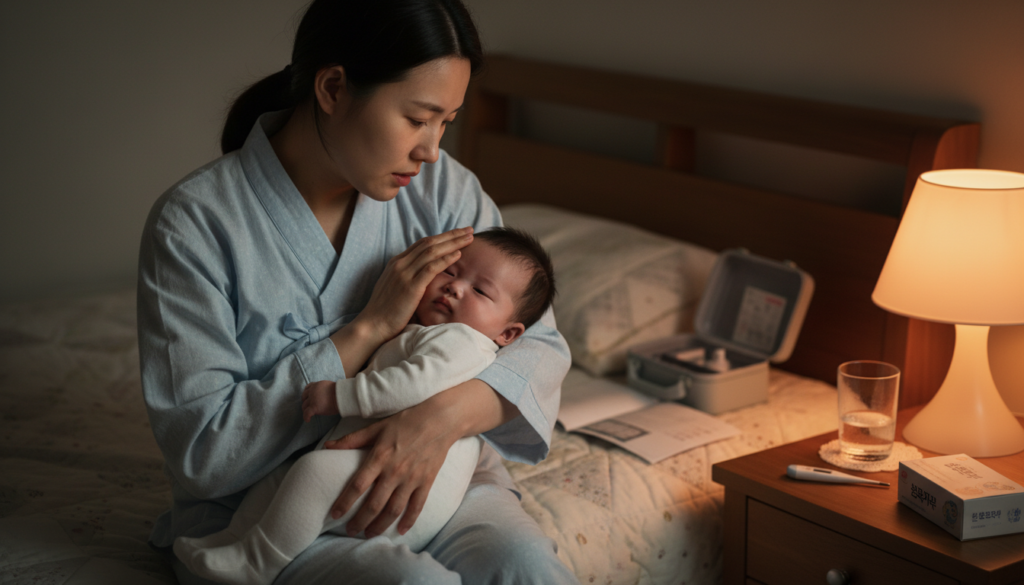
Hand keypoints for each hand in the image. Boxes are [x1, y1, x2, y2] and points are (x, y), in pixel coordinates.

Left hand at [302, 381, 337, 421]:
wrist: (341, 396)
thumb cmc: (339, 392)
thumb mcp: (329, 386)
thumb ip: (323, 389)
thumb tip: (324, 394)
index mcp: (316, 385)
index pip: (307, 388)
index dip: (307, 393)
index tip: (309, 397)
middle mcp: (312, 391)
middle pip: (304, 397)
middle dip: (305, 401)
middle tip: (309, 406)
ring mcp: (312, 399)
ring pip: (304, 406)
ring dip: (306, 409)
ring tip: (309, 413)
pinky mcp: (314, 407)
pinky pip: (306, 413)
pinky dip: (306, 417)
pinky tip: (308, 420)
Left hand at [321, 379, 516, 536]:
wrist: (440, 420)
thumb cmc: (406, 420)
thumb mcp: (377, 427)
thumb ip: (352, 440)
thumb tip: (327, 447)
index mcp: (380, 456)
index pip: (357, 485)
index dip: (344, 502)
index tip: (335, 515)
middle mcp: (395, 471)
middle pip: (374, 504)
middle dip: (360, 521)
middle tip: (350, 531)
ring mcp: (412, 479)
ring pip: (393, 510)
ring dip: (380, 526)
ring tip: (369, 534)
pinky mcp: (426, 482)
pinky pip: (417, 506)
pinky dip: (408, 521)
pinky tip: (400, 531)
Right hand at [357, 227, 473, 345]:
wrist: (373, 325)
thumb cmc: (386, 311)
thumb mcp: (396, 288)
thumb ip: (409, 278)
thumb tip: (425, 276)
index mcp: (397, 262)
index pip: (423, 243)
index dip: (442, 237)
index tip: (458, 234)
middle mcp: (400, 263)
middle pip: (430, 243)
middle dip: (451, 235)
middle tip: (469, 229)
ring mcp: (404, 273)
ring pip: (432, 251)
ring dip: (453, 243)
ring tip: (469, 238)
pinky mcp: (410, 286)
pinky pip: (431, 268)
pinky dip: (446, 259)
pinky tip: (458, 254)